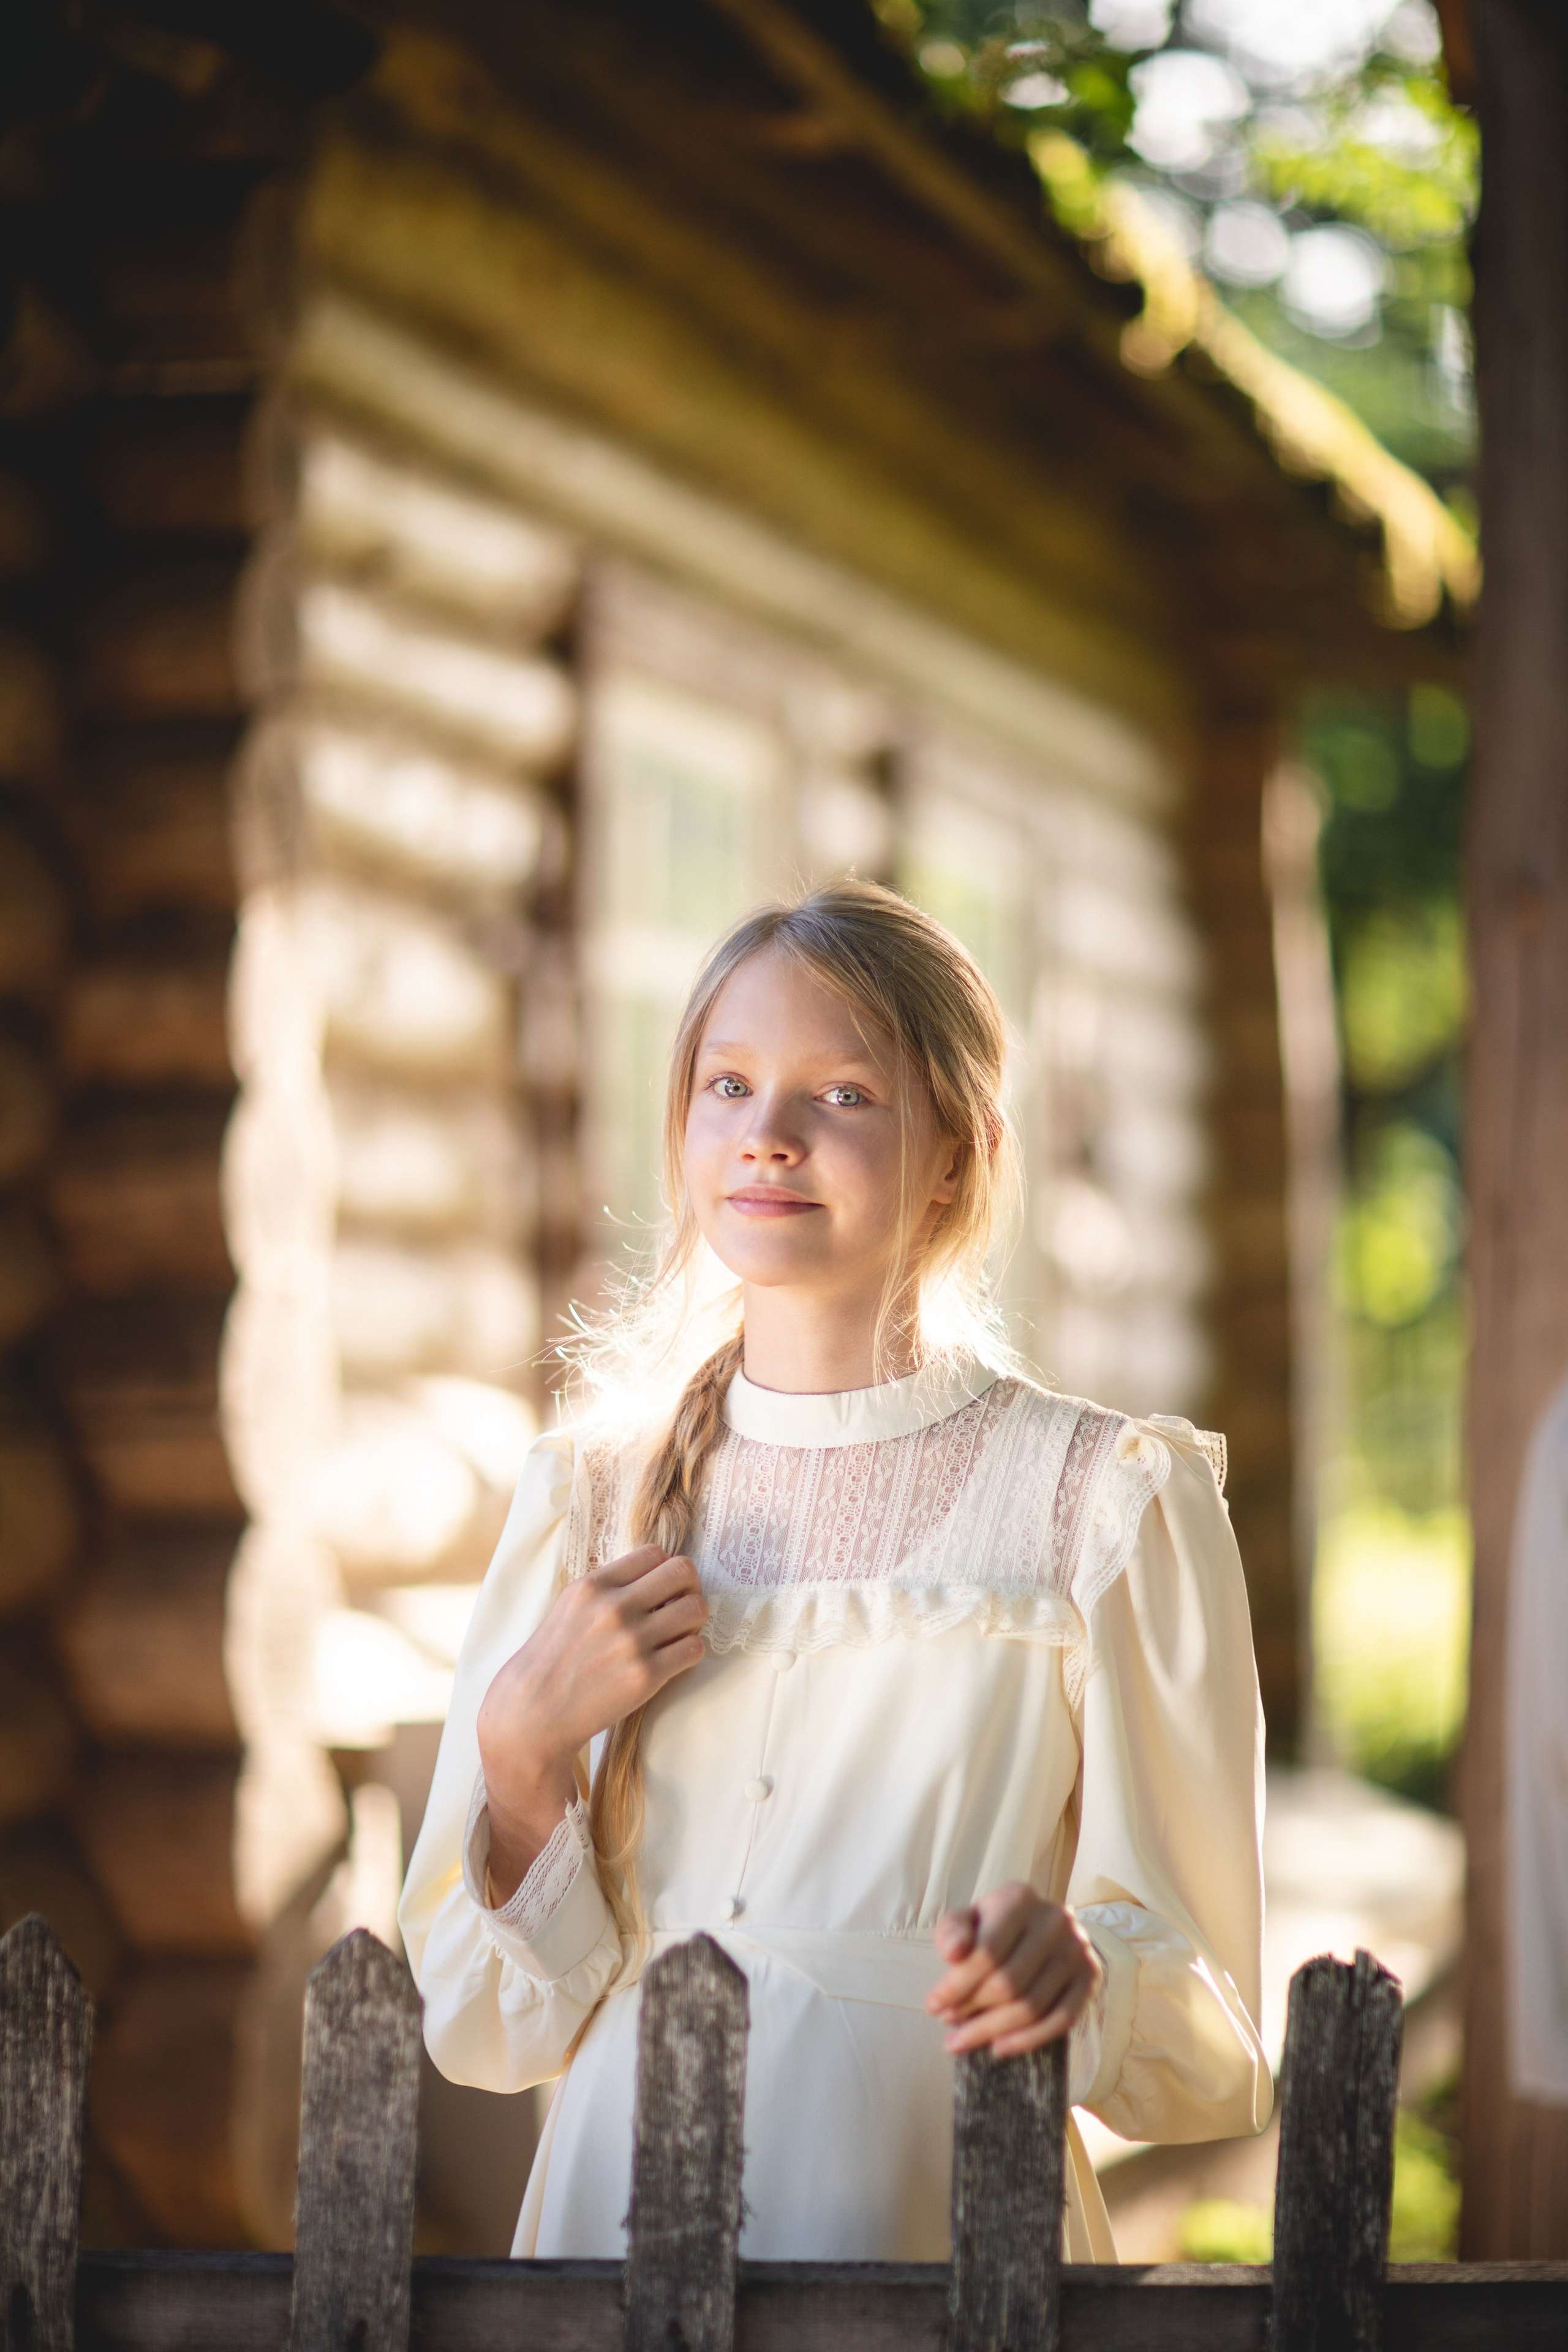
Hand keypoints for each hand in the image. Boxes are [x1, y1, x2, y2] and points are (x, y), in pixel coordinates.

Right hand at [477, 1545, 706, 1901]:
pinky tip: (672, 1660)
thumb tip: (655, 1576)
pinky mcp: (645, 1676)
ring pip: (696, 1609)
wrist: (531, 1714)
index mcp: (593, 1585)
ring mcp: (632, 1641)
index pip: (654, 1554)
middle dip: (688, 1588)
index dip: (663, 1570)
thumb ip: (609, 1589)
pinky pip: (693, 1649)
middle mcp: (614, 1607)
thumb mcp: (570, 1608)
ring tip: (677, 1635)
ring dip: (693, 1621)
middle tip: (680, 1607)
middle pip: (683, 1572)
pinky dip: (690, 1652)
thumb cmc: (552, 1661)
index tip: (661, 1589)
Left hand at [927, 1882, 1102, 2057]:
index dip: (956, 1986)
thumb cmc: (995, 1926)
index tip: (933, 2006)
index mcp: (1020, 1898)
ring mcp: (1077, 1950)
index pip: (986, 1953)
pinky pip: (1061, 2020)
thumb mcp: (968, 1920)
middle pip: (1008, 1984)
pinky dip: (1028, 2040)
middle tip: (948, 2025)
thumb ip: (952, 1932)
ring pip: (1032, 2006)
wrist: (1044, 1927)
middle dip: (972, 2011)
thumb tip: (954, 1953)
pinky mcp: (1091, 1976)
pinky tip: (999, 2047)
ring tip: (963, 2040)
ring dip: (992, 2031)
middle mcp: (1055, 1921)